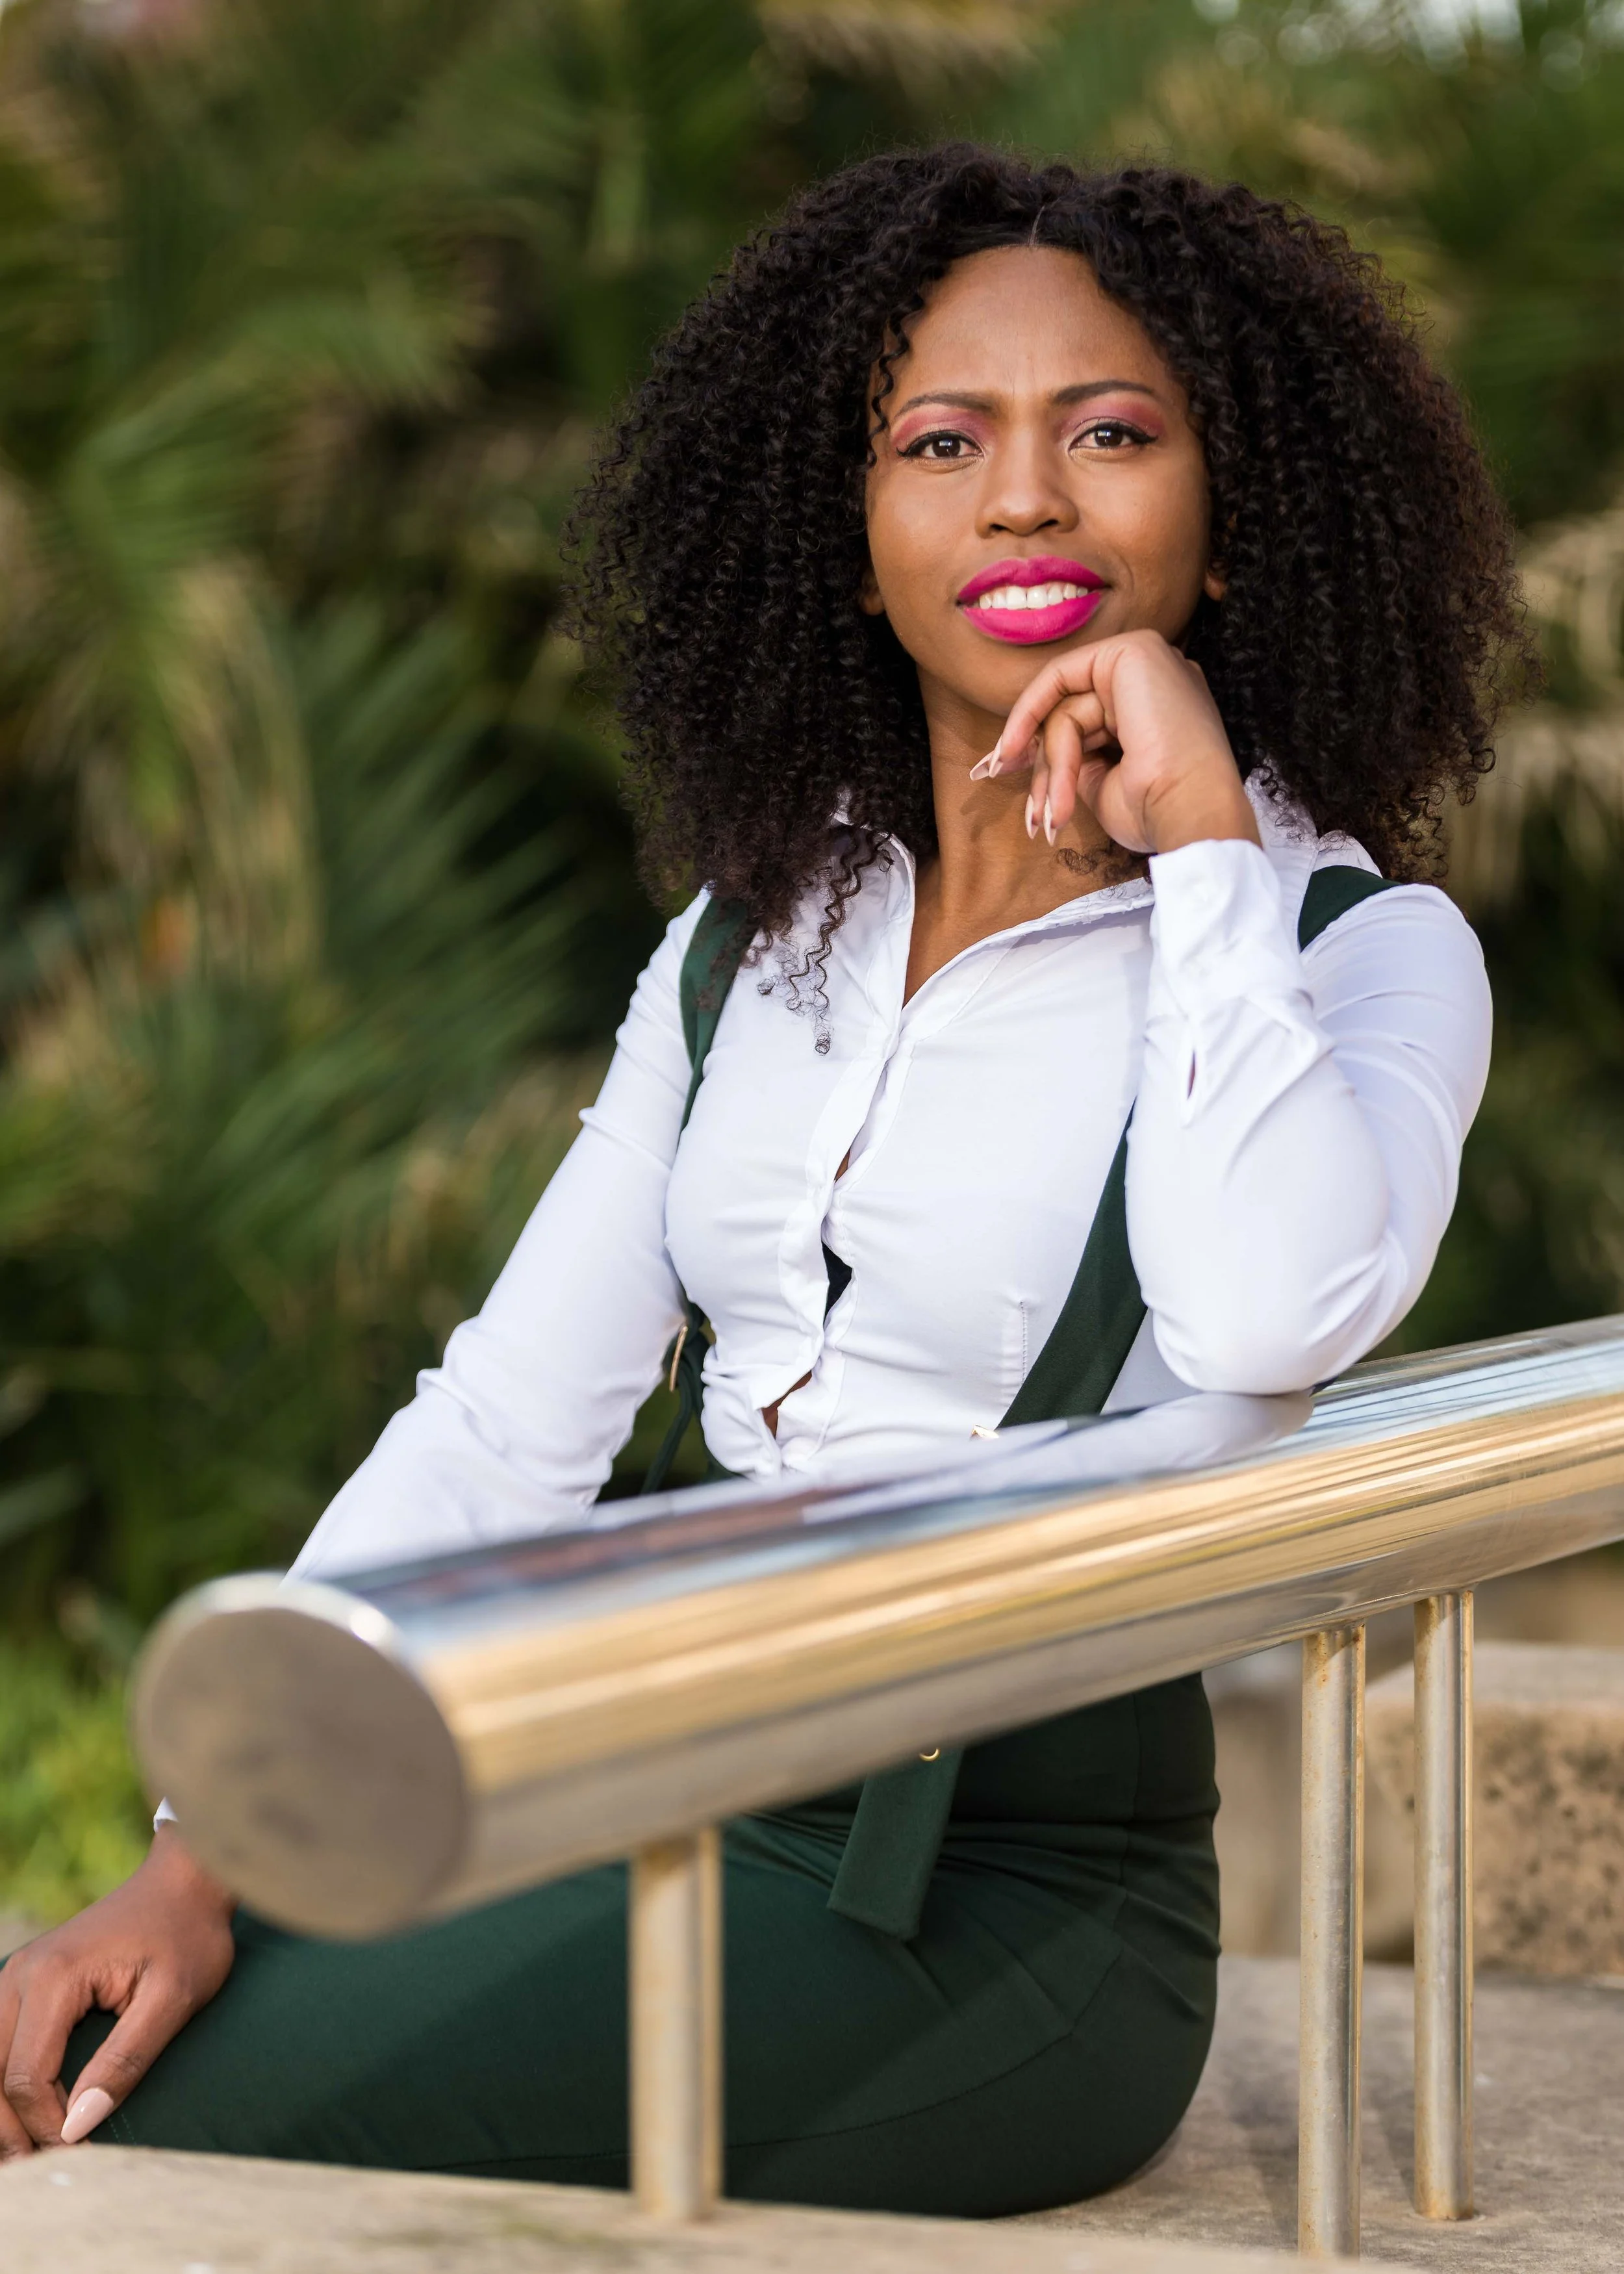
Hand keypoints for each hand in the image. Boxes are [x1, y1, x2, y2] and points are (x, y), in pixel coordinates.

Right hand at [0, 1827, 234, 2155]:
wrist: (183, 1882)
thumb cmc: (186, 1936)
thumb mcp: (174, 1999)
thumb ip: (125, 2061)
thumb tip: (77, 2126)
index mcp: (53, 1977)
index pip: (26, 2077)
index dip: (46, 2126)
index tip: (84, 2152)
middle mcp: (20, 1974)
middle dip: (13, 2130)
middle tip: (50, 2166)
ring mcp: (15, 1975)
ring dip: (2, 2111)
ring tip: (32, 2150)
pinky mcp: (23, 1983)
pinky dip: (5, 2083)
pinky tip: (26, 2113)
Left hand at [975, 629, 1259, 857]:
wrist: (1190, 812)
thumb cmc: (1155, 810)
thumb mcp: (1102, 783)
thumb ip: (1074, 756)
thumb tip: (1028, 751)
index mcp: (1154, 712)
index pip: (1083, 720)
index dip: (1040, 751)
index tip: (1002, 777)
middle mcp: (1153, 681)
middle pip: (1071, 715)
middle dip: (1041, 767)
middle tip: (1031, 816)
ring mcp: (1147, 661)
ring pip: (1066, 709)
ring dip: (1052, 767)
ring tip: (1055, 812)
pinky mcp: (1133, 652)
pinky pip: (1059, 678)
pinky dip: (1031, 716)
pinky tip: (1016, 751)